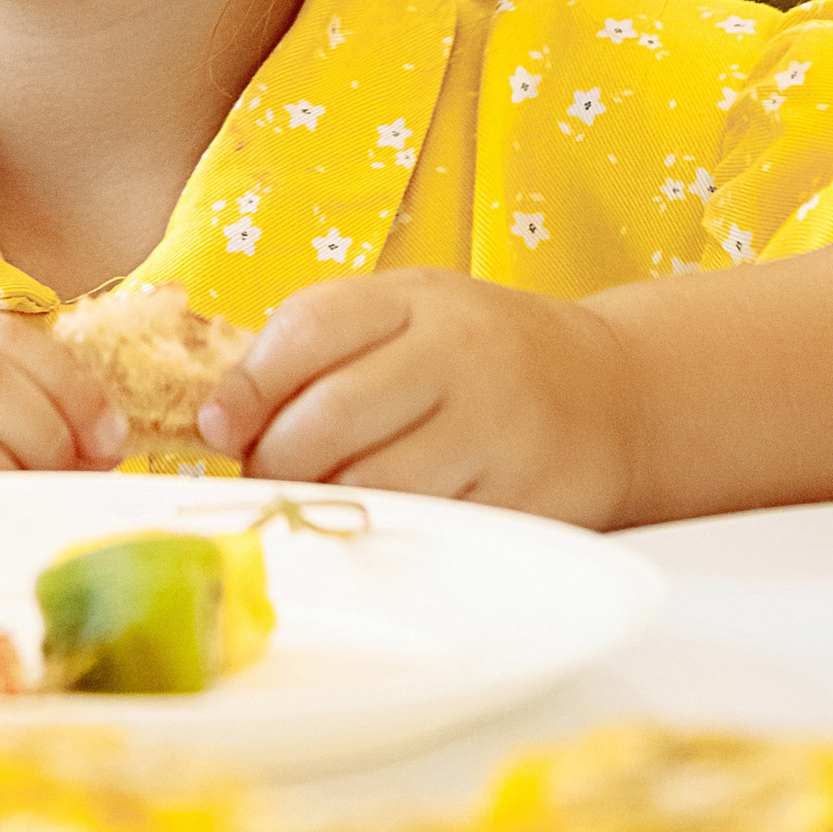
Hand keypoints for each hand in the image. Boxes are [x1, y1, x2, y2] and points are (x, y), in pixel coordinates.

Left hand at [196, 269, 636, 523]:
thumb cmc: (483, 355)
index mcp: (418, 300)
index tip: (219, 425)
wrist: (613, 394)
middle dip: (274, 458)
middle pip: (330, 415)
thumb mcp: (410, 315)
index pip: (309, 329)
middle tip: (266, 474)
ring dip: (323, 501)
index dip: (247, 384)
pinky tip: (378, 518)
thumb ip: (323, 344)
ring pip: (373, 482)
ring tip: (318, 497)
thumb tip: (221, 415)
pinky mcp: (522, 500)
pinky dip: (385, 531)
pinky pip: (427, 527)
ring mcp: (496, 430)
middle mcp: (459, 356)